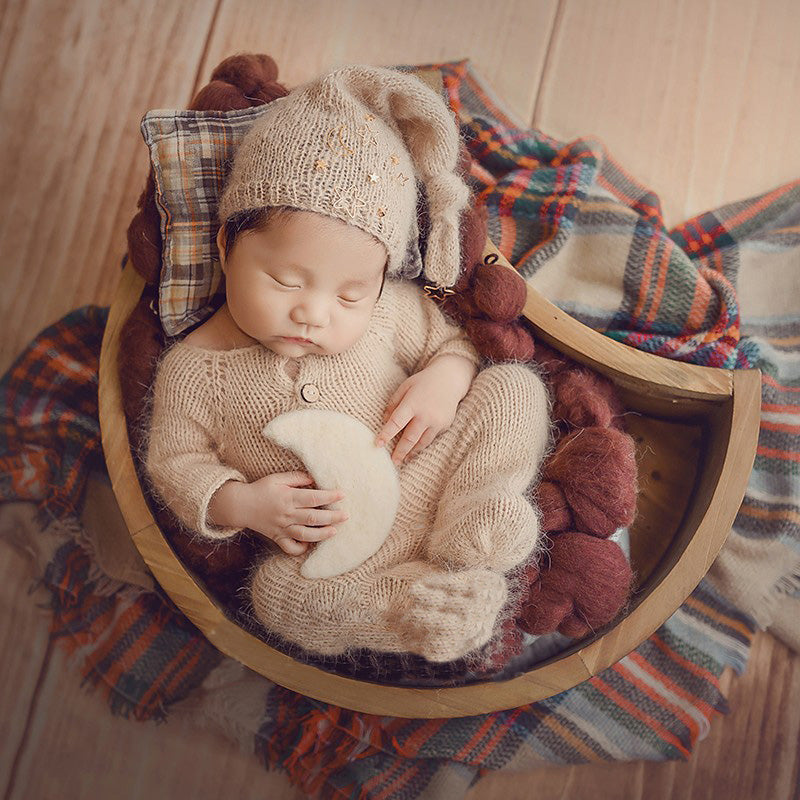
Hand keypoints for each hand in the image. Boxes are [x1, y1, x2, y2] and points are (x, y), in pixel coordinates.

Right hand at [210, 472, 347, 555]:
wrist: (240, 505)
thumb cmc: (261, 489)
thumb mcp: (277, 478)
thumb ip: (296, 478)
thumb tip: (314, 479)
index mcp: (288, 498)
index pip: (312, 498)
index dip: (329, 497)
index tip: (342, 495)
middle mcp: (286, 514)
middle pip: (312, 518)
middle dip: (331, 517)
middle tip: (346, 515)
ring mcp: (282, 528)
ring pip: (304, 534)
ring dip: (321, 534)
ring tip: (335, 531)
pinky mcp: (277, 537)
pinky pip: (289, 547)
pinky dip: (301, 549)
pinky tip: (311, 546)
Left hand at [375, 355, 476, 464]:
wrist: (450, 379)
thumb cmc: (423, 382)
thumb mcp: (405, 387)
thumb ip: (393, 403)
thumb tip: (385, 421)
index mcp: (412, 403)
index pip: (396, 423)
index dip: (386, 435)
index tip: (377, 444)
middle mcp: (425, 414)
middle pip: (410, 438)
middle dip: (400, 451)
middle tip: (392, 462)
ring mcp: (437, 421)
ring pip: (422, 442)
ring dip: (411, 452)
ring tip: (403, 459)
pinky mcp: (445, 425)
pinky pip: (431, 437)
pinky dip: (422, 444)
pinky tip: (415, 449)